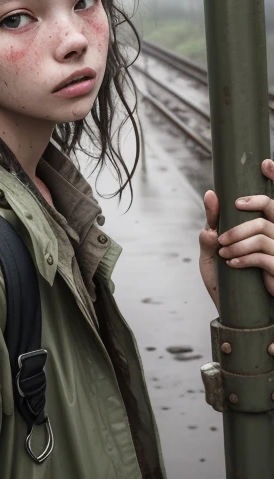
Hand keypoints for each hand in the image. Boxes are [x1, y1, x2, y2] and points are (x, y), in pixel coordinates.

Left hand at [199, 158, 273, 309]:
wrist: (237, 316)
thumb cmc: (228, 280)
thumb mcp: (214, 250)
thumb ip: (213, 226)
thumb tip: (210, 195)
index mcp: (266, 227)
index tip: (265, 162)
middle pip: (271, 209)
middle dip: (249, 209)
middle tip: (227, 221)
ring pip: (264, 232)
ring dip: (238, 240)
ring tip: (224, 251)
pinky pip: (265, 256)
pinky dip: (244, 257)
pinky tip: (232, 263)